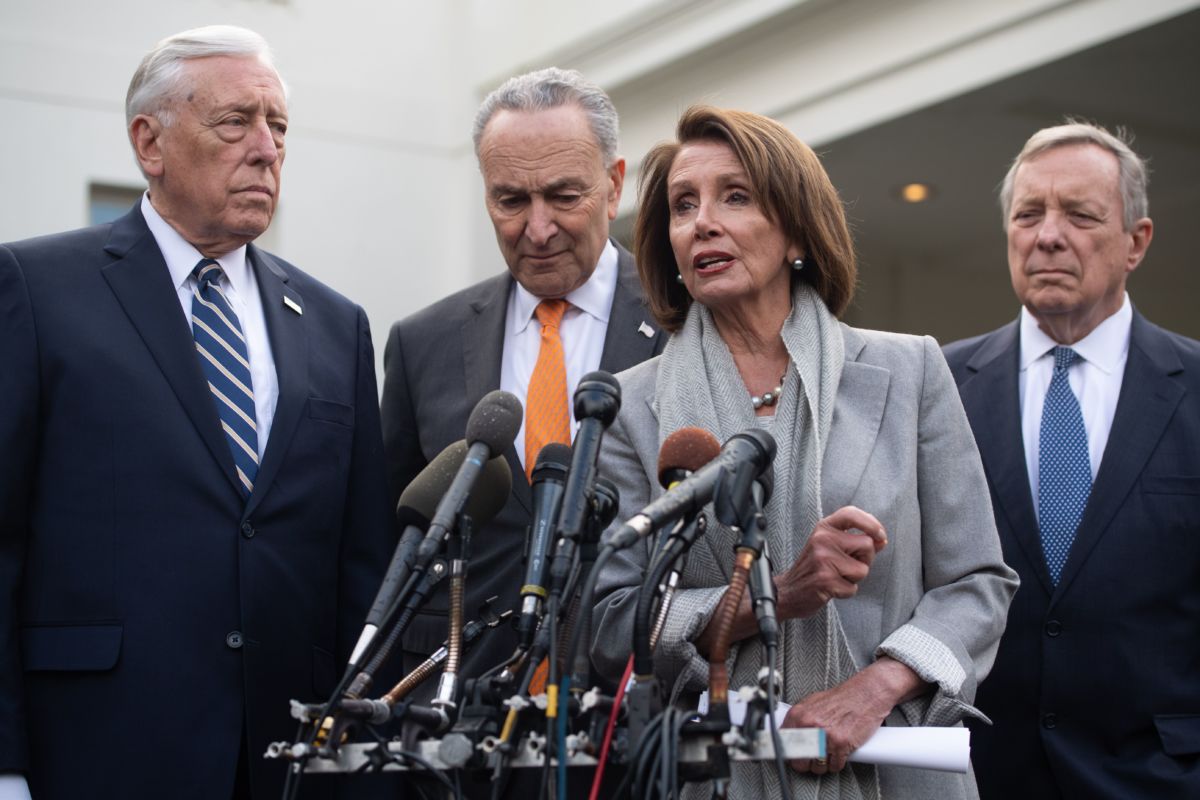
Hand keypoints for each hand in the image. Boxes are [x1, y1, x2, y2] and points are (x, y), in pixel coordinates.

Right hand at [775, 505, 885, 619]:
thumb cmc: (813, 568)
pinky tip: (832, 588)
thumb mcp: (830, 546)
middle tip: (845, 566)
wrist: (789, 591)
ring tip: (836, 576)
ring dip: (855, 578)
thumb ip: (856, 541)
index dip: (872, 523)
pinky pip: (853, 587)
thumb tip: (881, 540)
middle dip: (865, 559)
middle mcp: (822, 539)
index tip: (880, 536)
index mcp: (824, 528)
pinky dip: (846, 591)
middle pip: (867, 544)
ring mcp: (823, 559)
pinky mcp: (826, 579)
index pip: (851, 513)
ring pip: (863, 568)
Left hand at [782, 663, 898, 774]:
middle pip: (798, 760)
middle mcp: (810, 725)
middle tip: (810, 761)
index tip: (790, 758)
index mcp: (799, 715)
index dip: (787, 755)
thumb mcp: (813, 703)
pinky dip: (837, 764)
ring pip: (817, 766)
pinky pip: (834, 766)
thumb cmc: (842, 699)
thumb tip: (787, 735)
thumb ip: (799, 719)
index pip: (783, 744)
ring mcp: (826, 736)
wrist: (865, 695)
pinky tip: (838, 754)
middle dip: (804, 764)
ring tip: (826, 755)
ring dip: (822, 766)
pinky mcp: (841, 744)